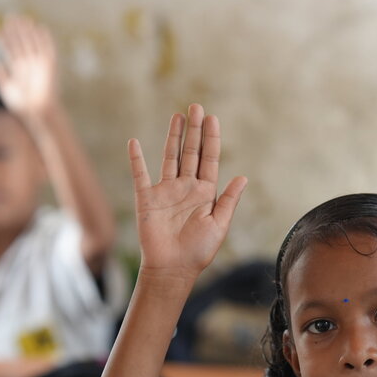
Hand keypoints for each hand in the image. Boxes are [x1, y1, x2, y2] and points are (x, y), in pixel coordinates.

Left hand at [0, 14, 59, 118]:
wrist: (38, 111)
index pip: (10, 50)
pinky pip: (48, 49)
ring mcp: (39, 64)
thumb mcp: (7, 89)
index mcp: (18, 69)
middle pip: (21, 43)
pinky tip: (40, 28)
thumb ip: (1, 76)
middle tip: (10, 17)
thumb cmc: (22, 105)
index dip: (5, 40)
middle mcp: (28, 64)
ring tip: (22, 18)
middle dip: (16, 31)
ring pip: (33, 43)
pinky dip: (45, 39)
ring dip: (28, 31)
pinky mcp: (50, 66)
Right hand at [130, 104, 246, 282]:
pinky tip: (134, 142)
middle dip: (194, 130)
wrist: (173, 269)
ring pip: (170, 157)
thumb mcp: (219, 225)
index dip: (211, 139)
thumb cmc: (199, 251)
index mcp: (205, 193)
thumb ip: (228, 200)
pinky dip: (136, 159)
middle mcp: (186, 187)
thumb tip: (242, 177)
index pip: (210, 159)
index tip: (213, 119)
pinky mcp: (147, 199)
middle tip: (197, 107)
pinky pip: (140, 175)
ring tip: (178, 116)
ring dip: (173, 137)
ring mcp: (166, 191)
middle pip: (191, 152)